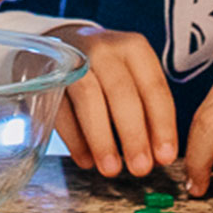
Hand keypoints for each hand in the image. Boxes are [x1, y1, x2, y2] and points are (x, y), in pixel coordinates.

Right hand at [51, 26, 178, 179]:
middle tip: (141, 168)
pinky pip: (61, 108)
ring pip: (89, 99)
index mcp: (134, 48)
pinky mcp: (47, 75)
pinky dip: (74, 138)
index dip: (162, 125)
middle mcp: (104, 48)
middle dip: (133, 134)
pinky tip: (85, 160)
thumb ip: (145, 109)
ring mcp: (73, 59)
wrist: (62, 44)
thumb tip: (158, 153)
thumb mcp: (131, 76)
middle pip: (121, 93)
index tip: (165, 156)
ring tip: (111, 169)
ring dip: (101, 138)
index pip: (154, 88)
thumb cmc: (106, 68)